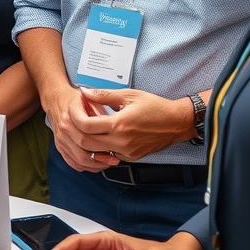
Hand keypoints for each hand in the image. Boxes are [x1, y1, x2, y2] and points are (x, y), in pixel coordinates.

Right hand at [43, 85, 119, 172]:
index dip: (101, 143)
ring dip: (94, 165)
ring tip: (107, 163)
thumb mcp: (90, 99)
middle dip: (100, 158)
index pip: (86, 132)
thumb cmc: (75, 99)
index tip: (113, 146)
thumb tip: (113, 128)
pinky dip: (85, 167)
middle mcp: (64, 127)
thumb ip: (100, 113)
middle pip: (82, 149)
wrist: (56, 99)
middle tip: (114, 159)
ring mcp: (60, 138)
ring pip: (78, 159)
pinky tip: (95, 165)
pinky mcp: (59, 146)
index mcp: (72, 113)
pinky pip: (72, 162)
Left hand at [73, 88, 195, 160]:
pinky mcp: (130, 158)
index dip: (75, 116)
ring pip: (94, 152)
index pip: (86, 126)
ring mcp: (126, 153)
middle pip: (85, 142)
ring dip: (85, 140)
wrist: (176, 123)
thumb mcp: (128, 95)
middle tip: (74, 117)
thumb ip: (103, 95)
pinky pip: (107, 155)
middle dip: (75, 130)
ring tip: (85, 125)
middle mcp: (121, 142)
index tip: (74, 106)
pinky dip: (99, 147)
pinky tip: (99, 134)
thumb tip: (84, 91)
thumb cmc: (154, 106)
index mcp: (120, 125)